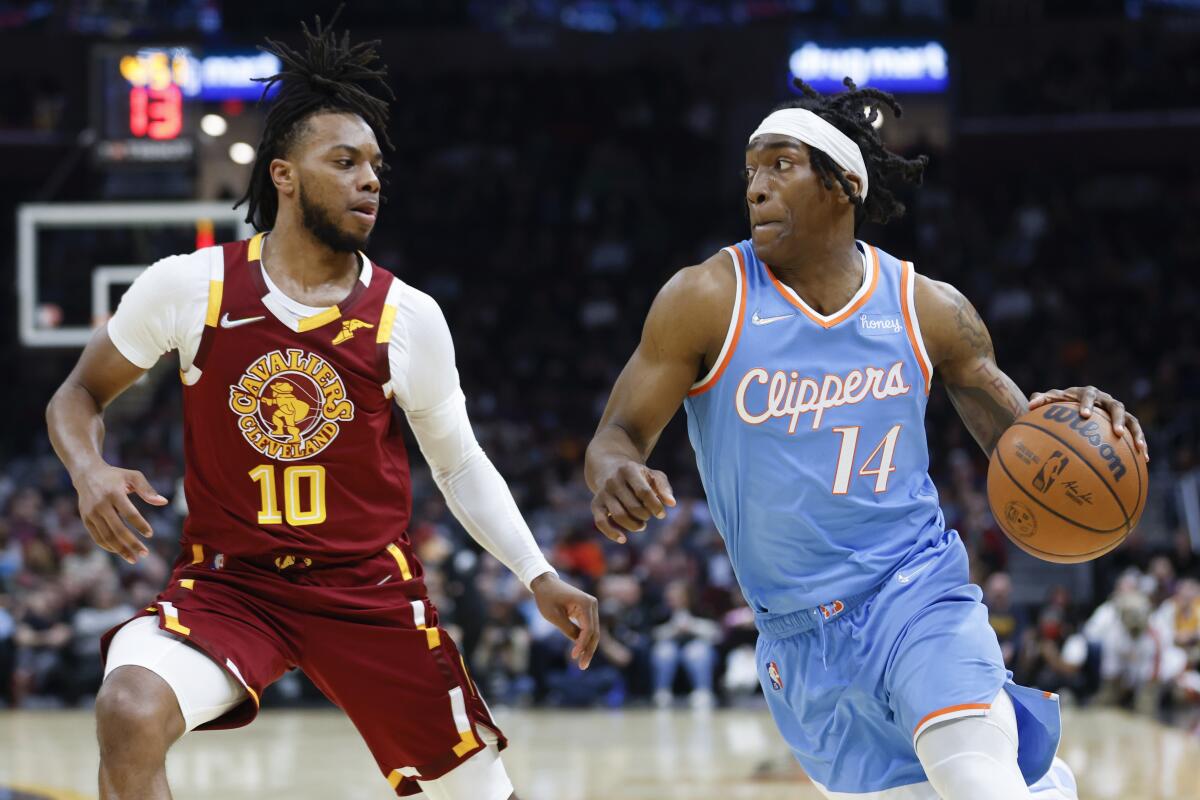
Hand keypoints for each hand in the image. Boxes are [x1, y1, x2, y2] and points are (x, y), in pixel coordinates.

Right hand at [73, 464, 167, 563]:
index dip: (140, 525)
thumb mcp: (133, 476)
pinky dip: (109, 546)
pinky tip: (120, 551)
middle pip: (117, 529)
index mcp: (113, 493)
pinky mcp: (85, 520)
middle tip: (145, 554)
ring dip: (120, 550)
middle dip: (132, 543)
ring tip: (134, 558)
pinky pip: (97, 537)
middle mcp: (100, 505)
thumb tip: (164, 502)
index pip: (129, 513)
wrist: (87, 474)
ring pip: (106, 536)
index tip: (150, 534)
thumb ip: (148, 489)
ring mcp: (91, 514)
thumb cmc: (116, 476)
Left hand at [531, 572, 599, 669]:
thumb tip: (579, 643)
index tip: (573, 656)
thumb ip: (568, 630)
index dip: (582, 644)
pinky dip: (584, 640)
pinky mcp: (586, 610)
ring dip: (588, 647)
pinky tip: (581, 652)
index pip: (588, 629)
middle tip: (582, 666)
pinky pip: (588, 628)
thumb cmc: (546, 598)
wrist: (545, 583)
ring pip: (593, 632)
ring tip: (582, 663)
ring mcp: (591, 607)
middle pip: (594, 632)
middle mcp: (592, 604)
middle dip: (588, 650)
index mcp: (585, 603)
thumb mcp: (554, 616)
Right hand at [590, 462, 675, 542]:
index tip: (661, 514)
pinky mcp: (595, 504)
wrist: (610, 468)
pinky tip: (623, 539)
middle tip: (649, 516)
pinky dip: (611, 533)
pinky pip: (600, 522)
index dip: (655, 505)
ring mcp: (603, 493)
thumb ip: (664, 488)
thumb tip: (671, 504)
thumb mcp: (653, 475)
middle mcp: (613, 481)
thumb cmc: (638, 476)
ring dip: (634, 525)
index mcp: (628, 470)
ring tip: (641, 525)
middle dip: (645, 515)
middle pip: (633, 506)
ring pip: (619, 516)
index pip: (643, 492)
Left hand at [1029, 386, 1148, 461]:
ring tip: (1137, 447)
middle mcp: (1105, 400)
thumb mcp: (1049, 402)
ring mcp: (1117, 411)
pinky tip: (1144, 459)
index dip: (1088, 404)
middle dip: (1116, 419)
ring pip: (1131, 419)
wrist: (1073, 407)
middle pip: (1115, 406)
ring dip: (1135, 433)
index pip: (1088, 396)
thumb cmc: (1059, 405)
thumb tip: (1029, 406)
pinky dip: (1140, 444)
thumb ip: (1041, 401)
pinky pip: (1135, 432)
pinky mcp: (1125, 422)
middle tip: (1116, 433)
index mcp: (1087, 394)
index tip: (1084, 416)